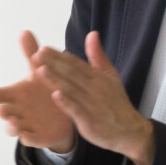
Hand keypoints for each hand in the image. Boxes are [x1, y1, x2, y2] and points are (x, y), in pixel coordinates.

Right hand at [0, 31, 75, 152]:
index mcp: (15, 95)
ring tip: (13, 122)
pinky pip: (31, 139)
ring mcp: (25, 124)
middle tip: (0, 109)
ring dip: (11, 126)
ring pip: (14, 127)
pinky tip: (27, 136)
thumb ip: (31, 53)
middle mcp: (16, 110)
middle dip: (2, 111)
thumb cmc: (44, 90)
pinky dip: (29, 138)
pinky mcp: (37, 136)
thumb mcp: (39, 71)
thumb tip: (25, 31)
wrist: (63, 115)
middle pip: (5, 111)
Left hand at [33, 31, 154, 164]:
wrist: (129, 131)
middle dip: (53, 64)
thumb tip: (92, 33)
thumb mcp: (110, 76)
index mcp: (97, 77)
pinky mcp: (90, 121)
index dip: (59, 56)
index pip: (75, 63)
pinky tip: (55, 95)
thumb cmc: (115, 102)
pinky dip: (66, 103)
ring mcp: (92, 105)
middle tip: (36, 55)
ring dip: (55, 80)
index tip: (43, 48)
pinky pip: (77, 110)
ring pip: (71, 90)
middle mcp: (95, 89)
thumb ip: (98, 56)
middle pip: (71, 74)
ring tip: (40, 70)